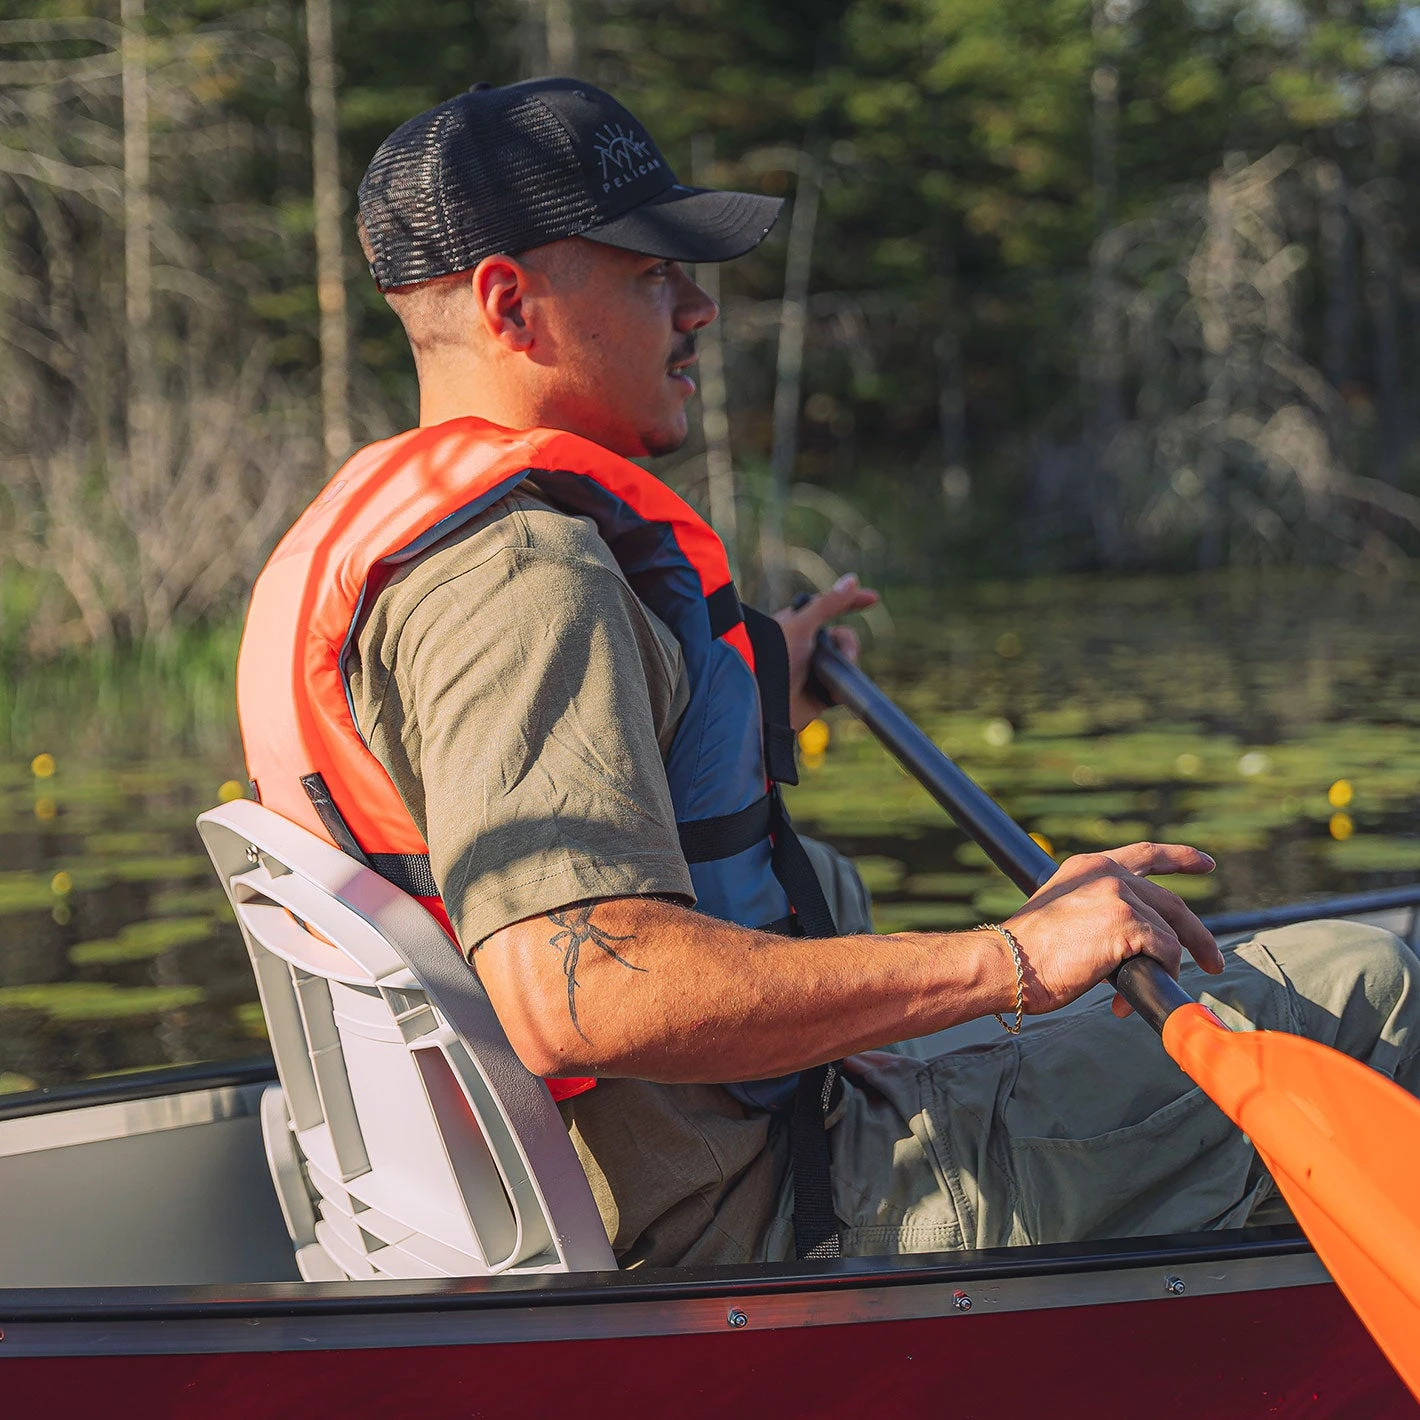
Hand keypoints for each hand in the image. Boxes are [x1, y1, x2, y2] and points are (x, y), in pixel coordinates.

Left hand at [773, 573, 879, 730]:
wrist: (763, 704)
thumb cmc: (773, 658)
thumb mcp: (801, 626)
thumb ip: (828, 604)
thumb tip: (852, 580)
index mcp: (797, 624)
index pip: (829, 607)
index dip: (851, 601)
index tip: (873, 598)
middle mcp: (806, 645)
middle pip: (843, 636)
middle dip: (848, 644)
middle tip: (846, 654)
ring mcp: (814, 669)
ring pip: (845, 660)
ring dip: (846, 666)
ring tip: (833, 678)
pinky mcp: (820, 694)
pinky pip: (842, 686)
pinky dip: (842, 689)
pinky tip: (834, 693)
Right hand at [1000, 843, 1223, 1018]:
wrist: (1008, 962)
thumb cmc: (1028, 952)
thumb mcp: (1065, 913)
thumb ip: (1101, 913)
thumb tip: (1138, 945)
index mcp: (1090, 865)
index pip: (1146, 854)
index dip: (1181, 858)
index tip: (1206, 864)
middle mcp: (1107, 873)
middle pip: (1170, 902)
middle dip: (1198, 935)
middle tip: (1213, 962)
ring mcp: (1120, 895)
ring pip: (1168, 935)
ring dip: (1158, 969)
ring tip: (1128, 996)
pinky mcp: (1128, 922)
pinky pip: (1165, 953)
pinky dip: (1158, 976)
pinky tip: (1128, 995)